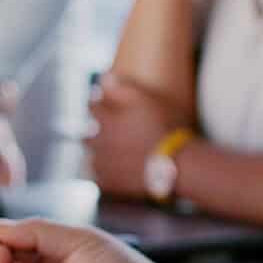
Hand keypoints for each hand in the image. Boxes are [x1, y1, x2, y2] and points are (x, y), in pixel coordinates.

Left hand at [85, 74, 182, 199]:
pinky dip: (105, 176)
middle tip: (105, 132)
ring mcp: (104, 166)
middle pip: (88, 136)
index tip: (100, 103)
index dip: (96, 104)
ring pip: (92, 159)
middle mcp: (100, 143)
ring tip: (111, 156)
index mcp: (106, 121)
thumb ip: (123, 88)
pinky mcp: (110, 185)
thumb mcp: (147, 101)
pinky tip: (115, 173)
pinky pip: (100, 180)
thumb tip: (104, 78)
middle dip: (94, 132)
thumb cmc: (164, 130)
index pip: (92, 108)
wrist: (174, 166)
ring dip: (99, 155)